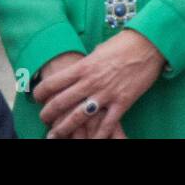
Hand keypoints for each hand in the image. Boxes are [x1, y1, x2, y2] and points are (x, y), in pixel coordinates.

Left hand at [35, 29, 164, 138]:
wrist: (147, 45)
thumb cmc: (123, 44)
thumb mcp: (98, 51)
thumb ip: (87, 64)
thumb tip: (80, 69)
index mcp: (83, 67)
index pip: (54, 83)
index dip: (41, 92)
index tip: (37, 97)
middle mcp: (91, 82)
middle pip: (61, 102)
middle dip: (48, 114)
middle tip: (43, 119)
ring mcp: (106, 94)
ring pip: (78, 116)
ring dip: (65, 128)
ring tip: (56, 134)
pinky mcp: (122, 102)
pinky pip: (107, 124)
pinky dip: (98, 135)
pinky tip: (91, 140)